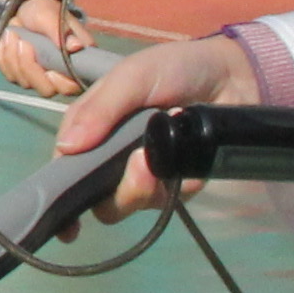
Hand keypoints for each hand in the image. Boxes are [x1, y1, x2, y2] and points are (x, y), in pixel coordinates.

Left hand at [0, 0, 90, 101]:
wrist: (24, 8)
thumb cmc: (43, 12)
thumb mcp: (51, 16)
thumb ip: (61, 32)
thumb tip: (76, 46)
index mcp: (73, 63)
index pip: (70, 86)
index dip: (59, 82)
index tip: (48, 68)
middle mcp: (56, 75)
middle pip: (45, 89)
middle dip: (29, 66)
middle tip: (22, 41)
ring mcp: (36, 77)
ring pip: (23, 81)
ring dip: (13, 56)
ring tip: (12, 32)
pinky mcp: (18, 74)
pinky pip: (7, 73)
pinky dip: (3, 55)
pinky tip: (6, 39)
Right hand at [50, 29, 259, 212]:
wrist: (232, 76)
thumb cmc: (174, 69)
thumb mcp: (132, 76)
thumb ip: (99, 109)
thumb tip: (66, 148)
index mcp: (93, 130)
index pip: (67, 166)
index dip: (61, 194)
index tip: (65, 223)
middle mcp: (113, 158)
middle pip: (97, 196)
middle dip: (114, 189)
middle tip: (140, 163)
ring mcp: (145, 174)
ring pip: (127, 203)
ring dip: (140, 187)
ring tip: (158, 155)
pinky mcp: (175, 185)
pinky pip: (163, 202)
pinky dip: (170, 186)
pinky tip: (184, 157)